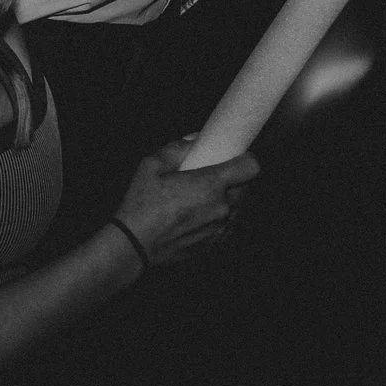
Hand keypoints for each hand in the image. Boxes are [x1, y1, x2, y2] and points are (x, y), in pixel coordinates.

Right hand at [113, 138, 258, 267]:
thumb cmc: (141, 205)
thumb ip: (176, 149)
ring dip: (225, 198)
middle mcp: (221, 207)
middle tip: (211, 175)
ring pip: (236, 206)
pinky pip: (227, 224)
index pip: (250, 167)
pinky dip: (218, 216)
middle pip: (245, 186)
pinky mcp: (215, 242)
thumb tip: (195, 140)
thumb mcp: (151, 166)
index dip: (246, 159)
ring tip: (200, 196)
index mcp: (209, 184)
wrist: (135, 244)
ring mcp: (220, 227)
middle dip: (233, 179)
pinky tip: (197, 214)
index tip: (235, 156)